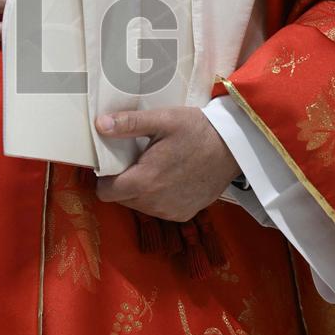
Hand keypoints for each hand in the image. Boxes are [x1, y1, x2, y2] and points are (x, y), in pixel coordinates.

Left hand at [94, 107, 240, 221]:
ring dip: (140, 190)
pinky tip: (169, 177)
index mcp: (145, 181)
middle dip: (123, 182)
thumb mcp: (163, 119)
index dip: (104, 178)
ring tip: (154, 166)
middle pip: (121, 199)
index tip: (112, 163)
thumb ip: (129, 123)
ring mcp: (171, 212)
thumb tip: (100, 125)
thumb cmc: (197, 130)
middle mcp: (155, 203)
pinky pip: (158, 209)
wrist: (234, 148)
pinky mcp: (184, 214)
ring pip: (139, 205)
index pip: (105, 193)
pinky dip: (157, 197)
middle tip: (136, 160)